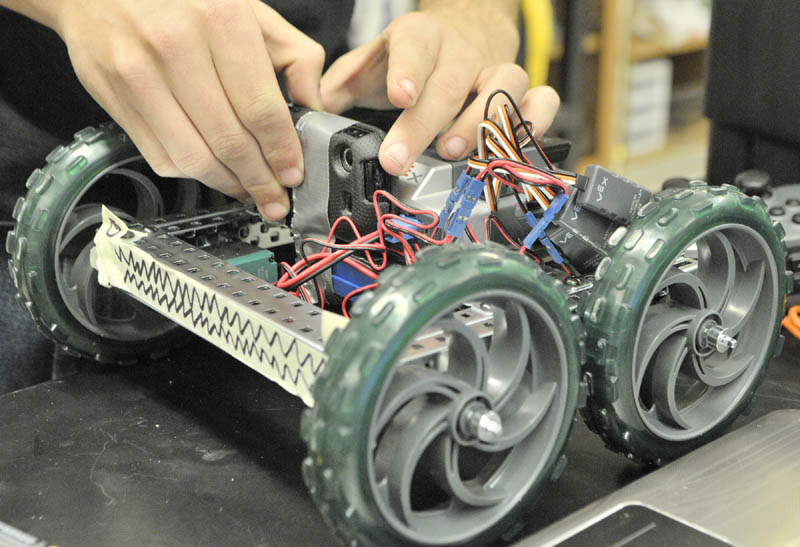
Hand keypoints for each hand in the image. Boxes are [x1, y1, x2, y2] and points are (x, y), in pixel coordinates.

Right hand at [52, 0, 324, 219]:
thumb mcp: (249, 6)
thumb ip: (294, 54)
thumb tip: (314, 106)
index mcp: (219, 19)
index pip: (261, 109)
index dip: (282, 152)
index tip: (293, 174)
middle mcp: (174, 47)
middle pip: (229, 141)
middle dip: (260, 181)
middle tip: (276, 198)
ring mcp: (137, 74)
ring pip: (193, 157)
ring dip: (228, 185)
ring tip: (248, 192)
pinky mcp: (114, 98)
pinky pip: (160, 156)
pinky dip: (192, 174)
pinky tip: (213, 172)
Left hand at [320, 6, 559, 175]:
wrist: (466, 33)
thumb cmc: (416, 57)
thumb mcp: (375, 61)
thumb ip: (344, 84)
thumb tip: (315, 110)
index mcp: (420, 38)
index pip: (416, 47)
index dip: (410, 72)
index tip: (400, 96)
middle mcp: (462, 52)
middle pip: (451, 84)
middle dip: (424, 125)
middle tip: (399, 158)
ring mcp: (497, 70)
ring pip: (504, 88)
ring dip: (481, 124)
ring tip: (454, 153)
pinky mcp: (524, 91)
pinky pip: (543, 102)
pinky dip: (532, 126)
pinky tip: (508, 150)